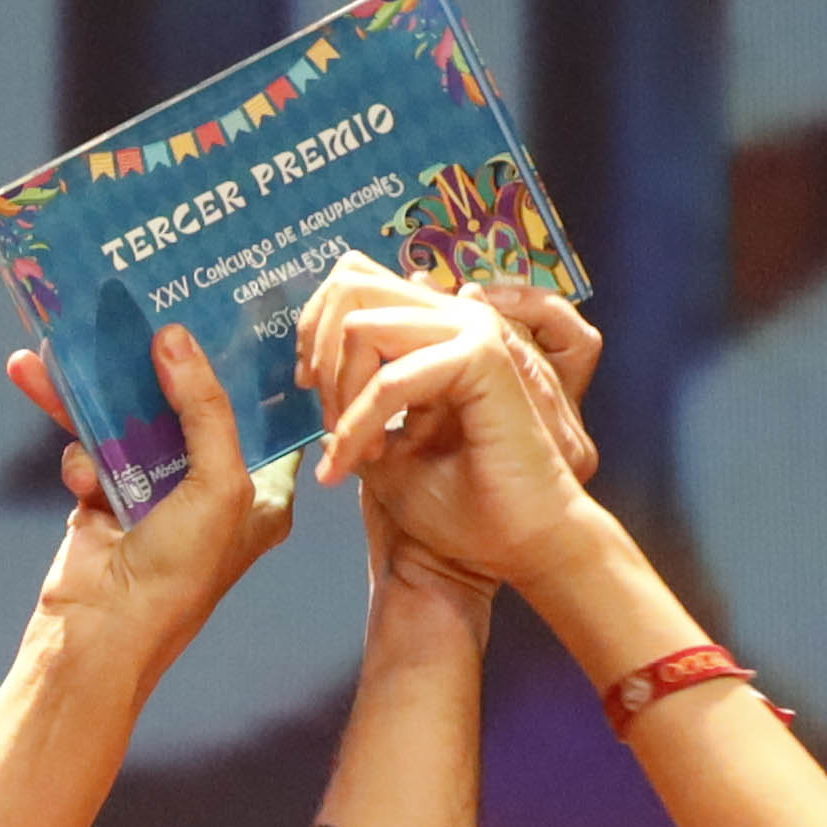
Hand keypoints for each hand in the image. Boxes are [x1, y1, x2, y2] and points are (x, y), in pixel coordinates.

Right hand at [9, 321, 297, 641]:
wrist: (100, 633)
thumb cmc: (180, 570)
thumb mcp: (218, 484)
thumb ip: (204, 407)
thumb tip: (173, 339)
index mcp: (259, 493)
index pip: (261, 416)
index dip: (245, 368)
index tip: (226, 313)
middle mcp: (209, 490)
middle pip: (186, 407)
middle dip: (159, 366)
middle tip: (139, 314)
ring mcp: (153, 494)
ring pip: (126, 423)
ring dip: (91, 395)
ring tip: (53, 355)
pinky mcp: (101, 501)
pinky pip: (88, 453)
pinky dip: (78, 455)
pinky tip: (77, 475)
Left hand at [296, 254, 606, 606]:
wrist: (517, 545)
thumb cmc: (458, 507)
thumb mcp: (380, 445)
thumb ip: (351, 400)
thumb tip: (310, 373)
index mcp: (434, 330)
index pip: (354, 282)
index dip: (314, 330)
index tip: (309, 391)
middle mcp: (454, 318)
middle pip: (349, 286)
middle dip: (320, 358)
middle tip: (328, 426)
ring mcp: (472, 330)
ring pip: (361, 326)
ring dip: (341, 397)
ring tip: (352, 453)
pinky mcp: (483, 357)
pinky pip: (391, 376)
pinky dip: (363, 422)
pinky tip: (366, 460)